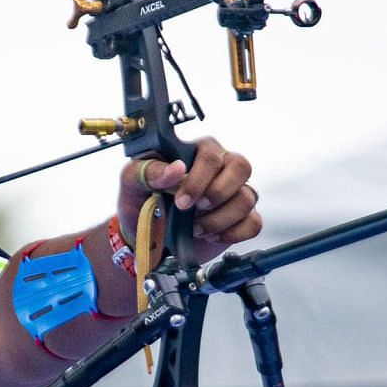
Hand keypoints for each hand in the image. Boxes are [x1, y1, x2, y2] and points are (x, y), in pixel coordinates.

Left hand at [118, 136, 260, 261]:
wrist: (146, 235)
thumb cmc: (142, 200)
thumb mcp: (133, 181)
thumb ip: (150, 171)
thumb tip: (176, 169)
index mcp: (197, 151)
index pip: (211, 155)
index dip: (199, 180)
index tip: (181, 202)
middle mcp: (222, 167)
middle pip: (241, 167)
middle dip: (218, 193)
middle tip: (196, 210)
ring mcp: (235, 192)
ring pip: (247, 198)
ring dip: (219, 219)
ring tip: (196, 228)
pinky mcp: (242, 217)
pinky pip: (253, 223)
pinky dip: (232, 233)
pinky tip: (210, 235)